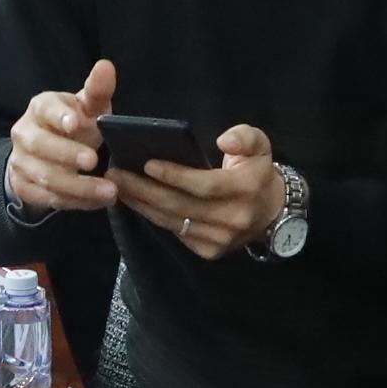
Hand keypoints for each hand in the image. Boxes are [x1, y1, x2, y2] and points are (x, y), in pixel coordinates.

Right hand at [8, 59, 120, 218]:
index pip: (45, 109)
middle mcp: (24, 133)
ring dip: (78, 186)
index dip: (59, 116)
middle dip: (67, 154)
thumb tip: (106, 66)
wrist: (49, 154)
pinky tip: (98, 201)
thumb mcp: (88, 106)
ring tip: (109, 191)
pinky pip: (48, 198)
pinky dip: (74, 202)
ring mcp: (21, 162)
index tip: (76, 123)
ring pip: (45, 176)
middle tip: (93, 161)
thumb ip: (97, 90)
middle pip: (40, 145)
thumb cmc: (74, 124)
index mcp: (40, 108)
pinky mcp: (24, 187)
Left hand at [123, 125, 281, 260]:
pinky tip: (135, 202)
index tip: (146, 163)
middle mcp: (232, 218)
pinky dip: (153, 217)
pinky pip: (175, 232)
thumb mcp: (260, 145)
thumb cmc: (257, 173)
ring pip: (172, 221)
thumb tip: (224, 140)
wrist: (271, 212)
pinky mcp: (209, 251)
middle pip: (180, 205)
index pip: (204, 185)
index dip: (174, 175)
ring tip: (118, 186)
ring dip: (141, 204)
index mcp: (245, 189)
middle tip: (116, 173)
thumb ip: (244, 136)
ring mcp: (220, 239)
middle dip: (144, 189)